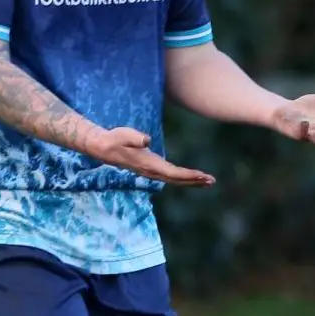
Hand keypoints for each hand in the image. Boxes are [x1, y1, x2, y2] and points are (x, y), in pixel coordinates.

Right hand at [93, 127, 215, 186]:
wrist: (102, 147)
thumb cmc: (115, 139)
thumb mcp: (124, 135)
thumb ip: (135, 137)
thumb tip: (146, 140)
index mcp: (149, 164)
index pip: (173, 173)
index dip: (188, 175)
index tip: (203, 176)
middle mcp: (152, 170)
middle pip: (177, 179)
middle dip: (195, 181)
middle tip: (212, 181)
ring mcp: (151, 170)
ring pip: (175, 179)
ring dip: (191, 181)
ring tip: (207, 181)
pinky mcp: (150, 167)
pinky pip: (170, 176)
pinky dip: (183, 177)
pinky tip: (190, 177)